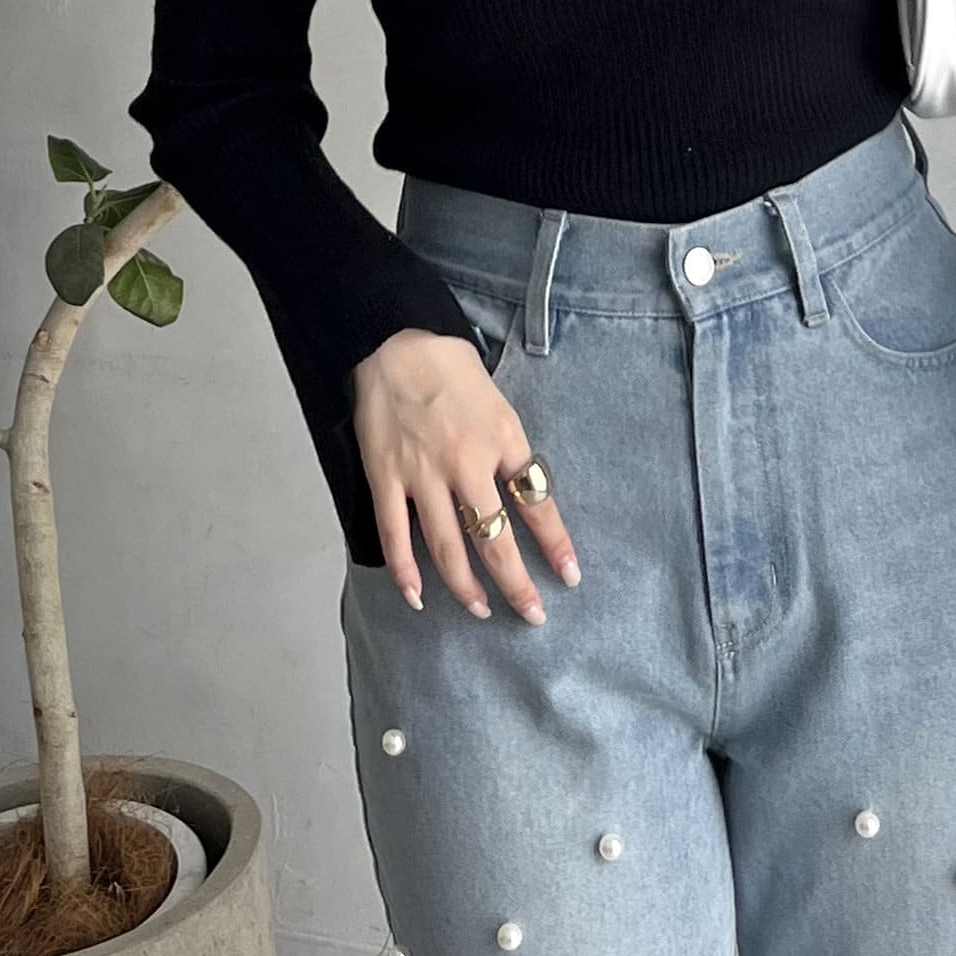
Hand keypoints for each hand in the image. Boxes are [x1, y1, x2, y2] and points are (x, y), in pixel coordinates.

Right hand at [351, 329, 581, 620]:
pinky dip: (405, 572)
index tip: (570, 576)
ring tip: (482, 610)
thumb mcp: (499, 405)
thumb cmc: (451, 367)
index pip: (538, 504)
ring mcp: (423, 474)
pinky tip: (417, 598)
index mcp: (502, 441)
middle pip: (495, 539)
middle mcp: (466, 464)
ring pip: (448, 547)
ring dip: (466, 587)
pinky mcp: (386, 477)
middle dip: (516, 583)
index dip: (556, 544)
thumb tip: (520, 493)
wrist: (395, 340)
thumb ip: (508, 450)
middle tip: (532, 615)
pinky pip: (396, 535)